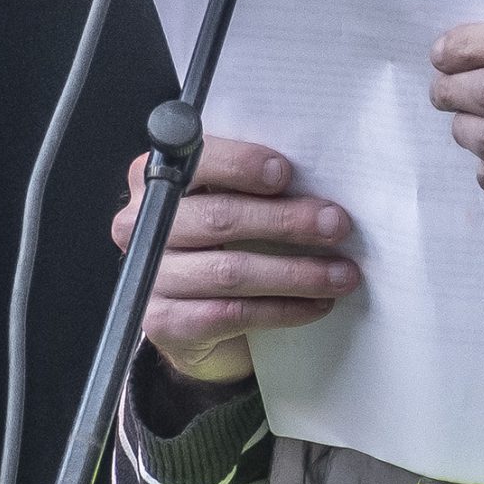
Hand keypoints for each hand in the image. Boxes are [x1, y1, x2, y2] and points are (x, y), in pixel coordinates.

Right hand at [111, 136, 358, 385]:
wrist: (195, 314)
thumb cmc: (224, 242)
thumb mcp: (233, 200)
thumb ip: (256, 183)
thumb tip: (319, 177)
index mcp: (160, 177)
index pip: (197, 161)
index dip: (241, 165)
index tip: (286, 173)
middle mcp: (141, 224)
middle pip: (220, 218)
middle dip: (287, 221)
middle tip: (337, 225)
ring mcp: (150, 275)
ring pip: (230, 272)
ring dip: (296, 272)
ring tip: (341, 273)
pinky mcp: (163, 322)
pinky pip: (231, 314)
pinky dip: (282, 310)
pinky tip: (316, 305)